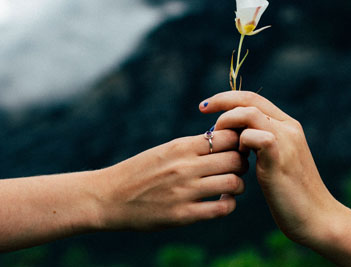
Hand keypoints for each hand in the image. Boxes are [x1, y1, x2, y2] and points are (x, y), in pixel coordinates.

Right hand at [93, 130, 247, 230]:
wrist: (108, 197)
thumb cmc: (139, 172)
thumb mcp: (164, 150)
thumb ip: (192, 146)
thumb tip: (223, 139)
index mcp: (181, 147)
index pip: (227, 137)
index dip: (238, 142)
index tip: (236, 148)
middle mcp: (185, 167)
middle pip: (235, 159)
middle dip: (242, 163)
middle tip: (238, 167)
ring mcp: (185, 192)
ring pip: (233, 183)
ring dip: (238, 185)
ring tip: (231, 186)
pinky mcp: (183, 215)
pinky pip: (221, 209)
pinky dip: (229, 204)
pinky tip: (222, 202)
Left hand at [200, 91, 338, 247]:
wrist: (317, 218)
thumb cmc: (292, 195)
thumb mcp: (275, 163)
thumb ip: (260, 146)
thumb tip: (235, 138)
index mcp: (288, 126)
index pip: (254, 98)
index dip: (228, 98)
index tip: (206, 106)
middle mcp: (289, 128)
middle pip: (249, 100)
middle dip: (221, 102)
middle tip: (203, 111)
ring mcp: (286, 141)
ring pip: (249, 113)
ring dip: (228, 123)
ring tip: (220, 141)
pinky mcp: (280, 158)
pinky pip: (254, 136)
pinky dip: (239, 143)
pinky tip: (239, 159)